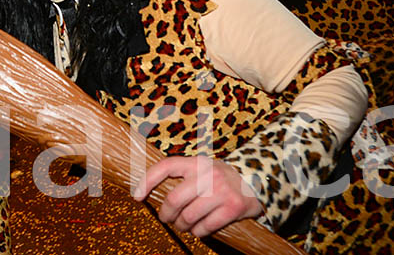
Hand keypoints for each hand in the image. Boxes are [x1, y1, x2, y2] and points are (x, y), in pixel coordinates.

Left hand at [133, 156, 262, 237]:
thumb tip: (151, 192)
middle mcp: (208, 174)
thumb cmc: (221, 177)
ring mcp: (221, 191)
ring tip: (183, 225)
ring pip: (188, 216)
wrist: (256, 180)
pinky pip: (206, 227)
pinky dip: (198, 232)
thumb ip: (183, 176)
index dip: (147, 181)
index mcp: (196, 162)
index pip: (165, 167)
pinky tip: (198, 230)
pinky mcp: (232, 207)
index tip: (137, 196)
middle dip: (166, 214)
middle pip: (174, 199)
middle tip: (166, 219)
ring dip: (182, 226)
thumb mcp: (203, 168)